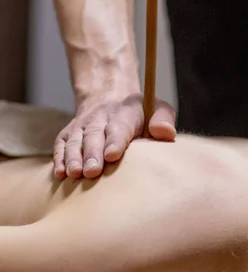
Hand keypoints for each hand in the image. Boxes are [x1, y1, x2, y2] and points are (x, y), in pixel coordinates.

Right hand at [53, 94, 175, 179]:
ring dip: (74, 157)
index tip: (113, 155)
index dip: (115, 140)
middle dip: (92, 153)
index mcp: (124, 114)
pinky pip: (61, 145)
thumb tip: (165, 133)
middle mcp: (99, 118)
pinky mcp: (68, 134)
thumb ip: (163, 120)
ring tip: (75, 174)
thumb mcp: (157, 108)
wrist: (109, 97)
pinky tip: (60, 173)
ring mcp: (82, 126)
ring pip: (75, 141)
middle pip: (94, 135)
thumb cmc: (139, 113)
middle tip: (92, 171)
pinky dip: (59, 158)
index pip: (119, 127)